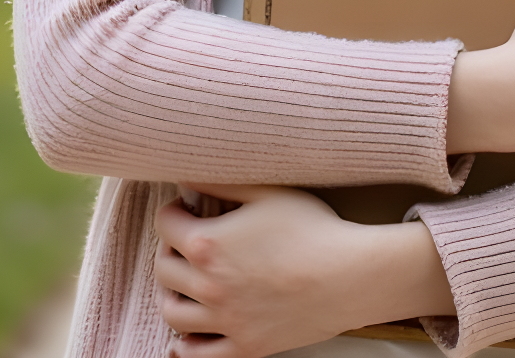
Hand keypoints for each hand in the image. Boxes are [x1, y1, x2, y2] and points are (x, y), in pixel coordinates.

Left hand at [154, 184, 454, 357]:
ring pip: (173, 312)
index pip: (165, 225)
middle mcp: (209, 285)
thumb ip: (220, 182)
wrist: (351, 274)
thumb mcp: (266, 192)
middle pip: (163, 268)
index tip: (185, 209)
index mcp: (208, 244)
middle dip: (169, 250)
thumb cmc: (314, 228)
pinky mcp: (246, 346)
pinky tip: (189, 333)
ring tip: (187, 282)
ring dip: (172, 293)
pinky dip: (185, 345)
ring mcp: (226, 320)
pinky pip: (198, 355)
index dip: (173, 212)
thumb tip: (186, 174)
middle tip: (186, 242)